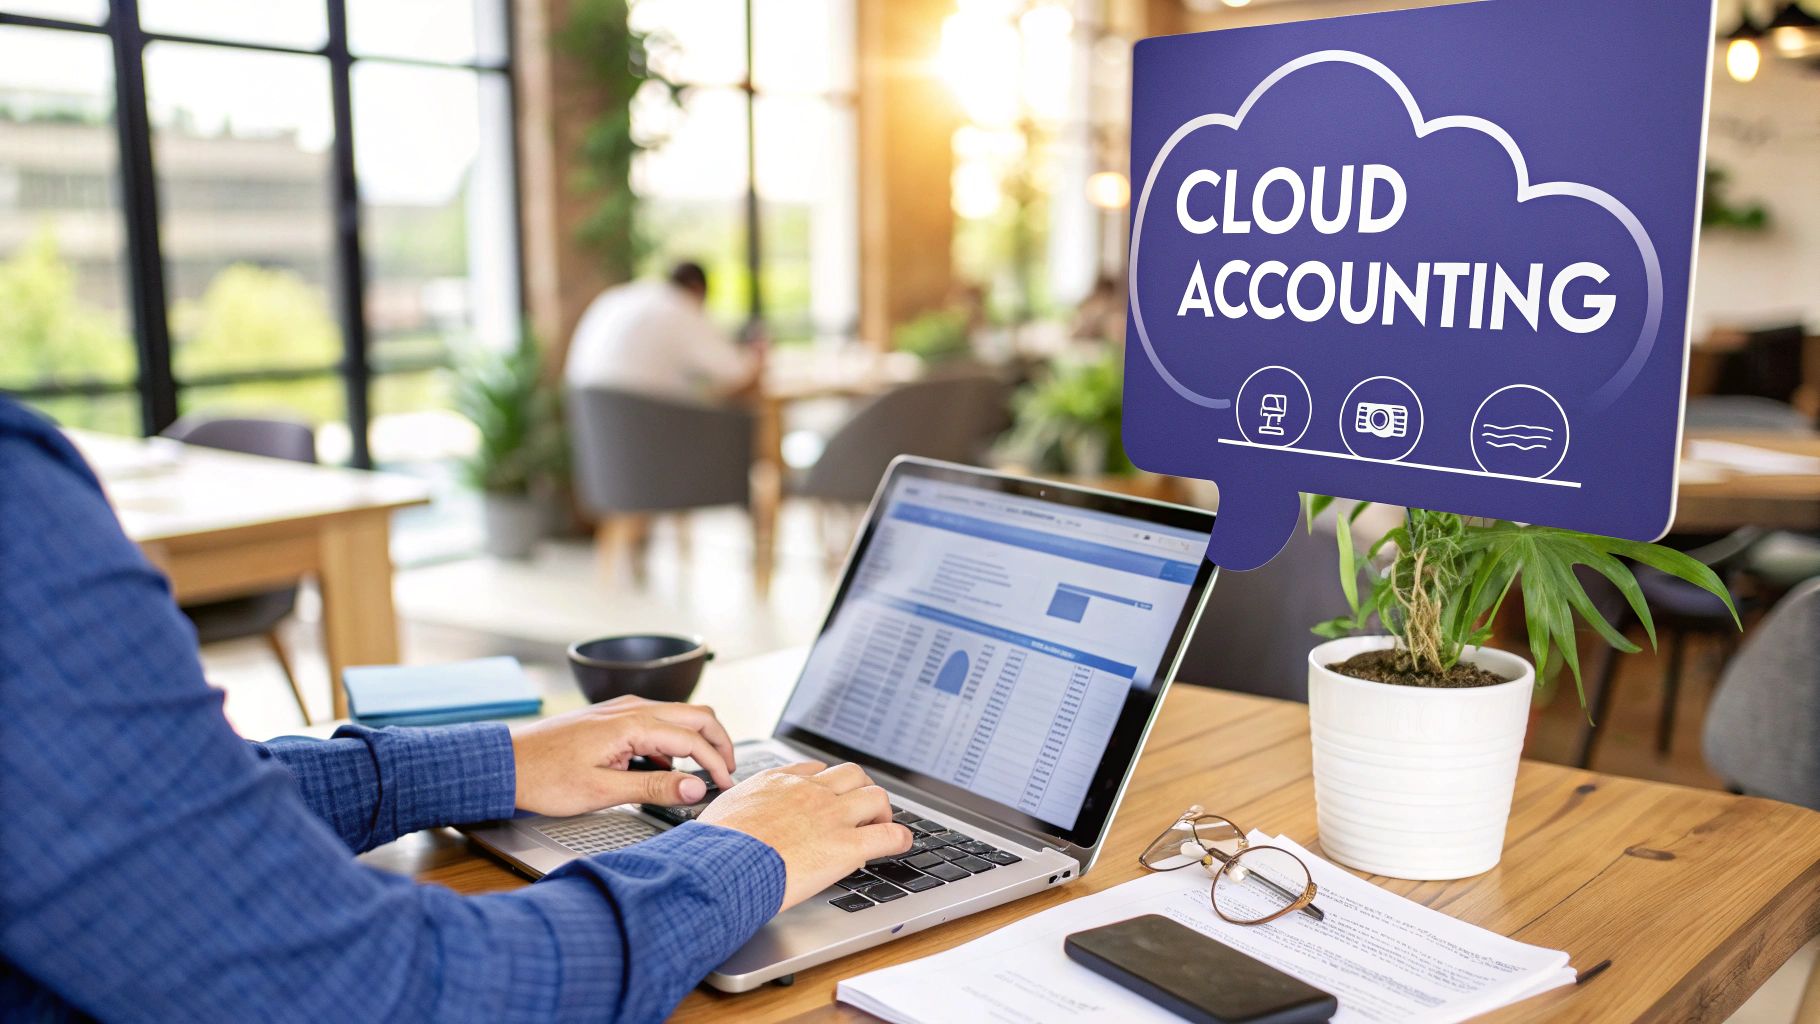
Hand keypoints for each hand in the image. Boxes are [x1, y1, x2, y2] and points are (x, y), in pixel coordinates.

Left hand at [507, 696, 736, 816]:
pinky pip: (657, 720)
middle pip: (696, 714)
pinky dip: (674, 740)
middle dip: (719, 742)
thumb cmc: (545, 777)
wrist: (506, 764)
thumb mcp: (602, 790)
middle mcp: (631, 708)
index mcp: (632, 724)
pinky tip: (667, 766)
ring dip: (698, 739)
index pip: (693, 739)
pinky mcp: (612, 718)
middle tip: (728, 771)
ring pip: (679, 714)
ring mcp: (622, 709)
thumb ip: (654, 786)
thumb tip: (694, 787)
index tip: (725, 786)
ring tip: (703, 771)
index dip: (716, 764)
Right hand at [698, 762, 912, 909]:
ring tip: (882, 826)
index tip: (829, 797)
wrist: (722, 864)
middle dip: (860, 790)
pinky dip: (900, 838)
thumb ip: (737, 812)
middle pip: (852, 775)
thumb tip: (731, 825)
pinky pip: (888, 835)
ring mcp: (831, 816)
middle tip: (861, 811)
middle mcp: (808, 792)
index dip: (827, 785)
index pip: (815, 771)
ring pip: (875, 796)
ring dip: (882, 811)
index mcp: (777, 782)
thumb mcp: (720, 814)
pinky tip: (902, 844)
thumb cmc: (713, 847)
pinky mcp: (846, 845)